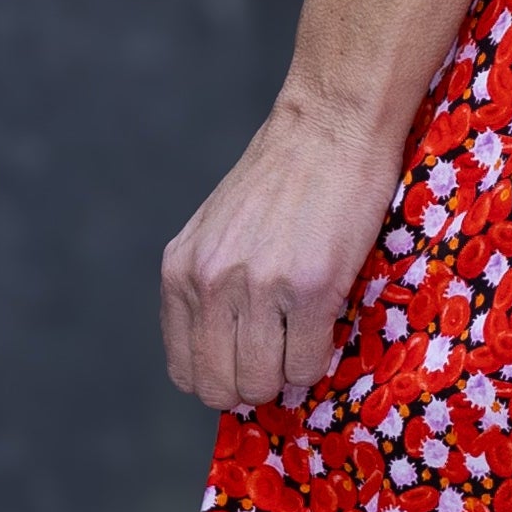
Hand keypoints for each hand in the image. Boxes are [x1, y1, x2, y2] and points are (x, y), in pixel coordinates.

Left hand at [159, 91, 403, 412]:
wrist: (331, 124)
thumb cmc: (283, 174)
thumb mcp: (219, 229)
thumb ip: (209, 285)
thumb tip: (223, 353)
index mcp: (180, 271)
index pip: (184, 371)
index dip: (222, 378)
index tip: (251, 362)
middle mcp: (210, 283)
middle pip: (220, 387)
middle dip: (255, 386)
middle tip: (283, 359)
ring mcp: (258, 287)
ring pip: (263, 383)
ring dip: (288, 375)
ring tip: (306, 340)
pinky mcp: (311, 286)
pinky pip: (306, 362)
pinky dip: (319, 359)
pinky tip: (327, 326)